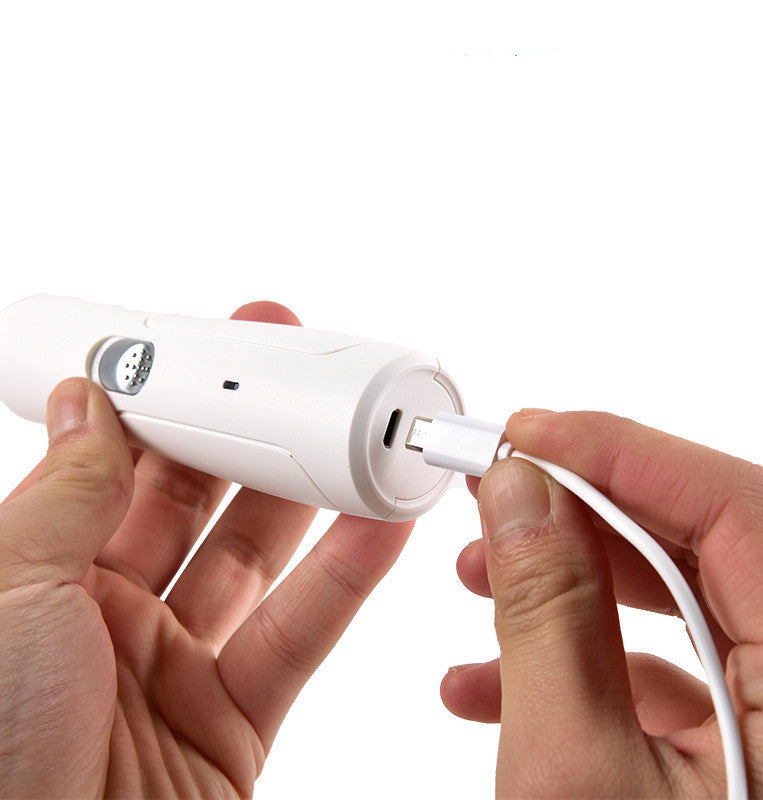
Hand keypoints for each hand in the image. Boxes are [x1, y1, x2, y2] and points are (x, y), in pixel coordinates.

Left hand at [0, 302, 411, 798]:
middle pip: (202, 507)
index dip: (171, 408)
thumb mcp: (6, 593)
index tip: (213, 355)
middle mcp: (113, 618)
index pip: (122, 469)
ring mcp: (177, 670)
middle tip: (294, 380)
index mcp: (44, 580)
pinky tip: (377, 528)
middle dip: (249, 438)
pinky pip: (300, 639)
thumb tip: (91, 401)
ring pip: (261, 565)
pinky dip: (345, 582)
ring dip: (311, 499)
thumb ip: (64, 493)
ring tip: (353, 439)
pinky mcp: (235, 725)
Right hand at [441, 409, 762, 796]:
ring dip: (570, 581)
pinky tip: (497, 679)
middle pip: (704, 542)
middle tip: (497, 490)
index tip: (527, 435)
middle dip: (580, 511)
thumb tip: (521, 495)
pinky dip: (582, 655)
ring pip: (680, 600)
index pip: (736, 505)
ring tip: (481, 582)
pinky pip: (669, 665)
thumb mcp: (575, 771)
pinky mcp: (745, 750)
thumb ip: (549, 617)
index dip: (620, 451)